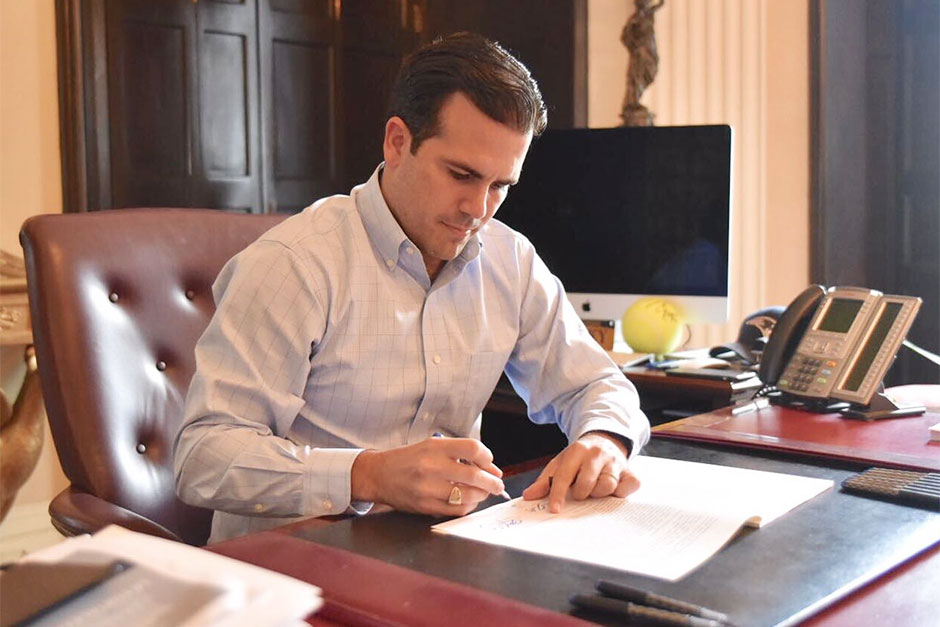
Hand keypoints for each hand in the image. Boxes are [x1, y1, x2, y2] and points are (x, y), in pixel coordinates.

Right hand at [351, 436, 505, 515]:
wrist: (378, 474)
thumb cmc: (409, 459)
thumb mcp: (432, 446)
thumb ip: (461, 455)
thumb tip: (493, 469)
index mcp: (435, 447)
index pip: (473, 448)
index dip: (488, 457)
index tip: (489, 462)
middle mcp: (431, 466)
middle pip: (474, 475)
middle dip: (492, 482)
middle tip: (498, 485)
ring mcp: (427, 488)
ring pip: (468, 496)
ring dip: (482, 495)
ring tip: (483, 493)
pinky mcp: (424, 506)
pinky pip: (456, 510)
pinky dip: (468, 506)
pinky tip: (468, 501)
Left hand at [522, 431, 639, 512]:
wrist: (605, 440)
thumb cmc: (580, 458)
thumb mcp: (561, 463)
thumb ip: (545, 481)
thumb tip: (528, 496)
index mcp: (577, 450)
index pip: (565, 475)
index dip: (558, 494)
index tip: (554, 509)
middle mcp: (598, 453)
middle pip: (587, 483)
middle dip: (581, 492)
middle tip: (581, 490)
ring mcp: (616, 461)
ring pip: (607, 486)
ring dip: (599, 493)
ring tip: (596, 488)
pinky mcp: (631, 471)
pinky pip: (630, 486)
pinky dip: (622, 492)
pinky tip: (615, 490)